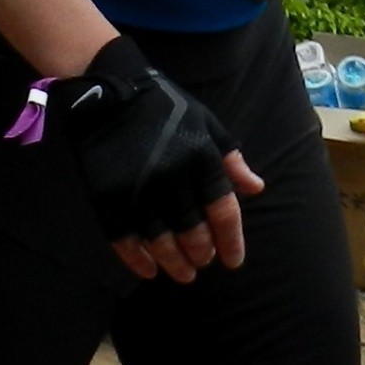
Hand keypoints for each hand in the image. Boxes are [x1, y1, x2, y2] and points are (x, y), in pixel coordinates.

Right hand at [52, 39, 263, 281]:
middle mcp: (172, 178)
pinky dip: (137, 259)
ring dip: (174, 263)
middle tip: (203, 263)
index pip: (223, 212)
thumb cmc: (164, 106)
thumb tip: (256, 189)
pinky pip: (124, 238)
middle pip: (193, 232)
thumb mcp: (207, 123)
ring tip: (183, 274)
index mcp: (200, 159)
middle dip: (202, 253)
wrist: (108, 90)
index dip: (231, 241)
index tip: (233, 261)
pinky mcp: (108, 195)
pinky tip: (148, 271)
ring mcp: (137, 189)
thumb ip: (231, 159)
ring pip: (160, 241)